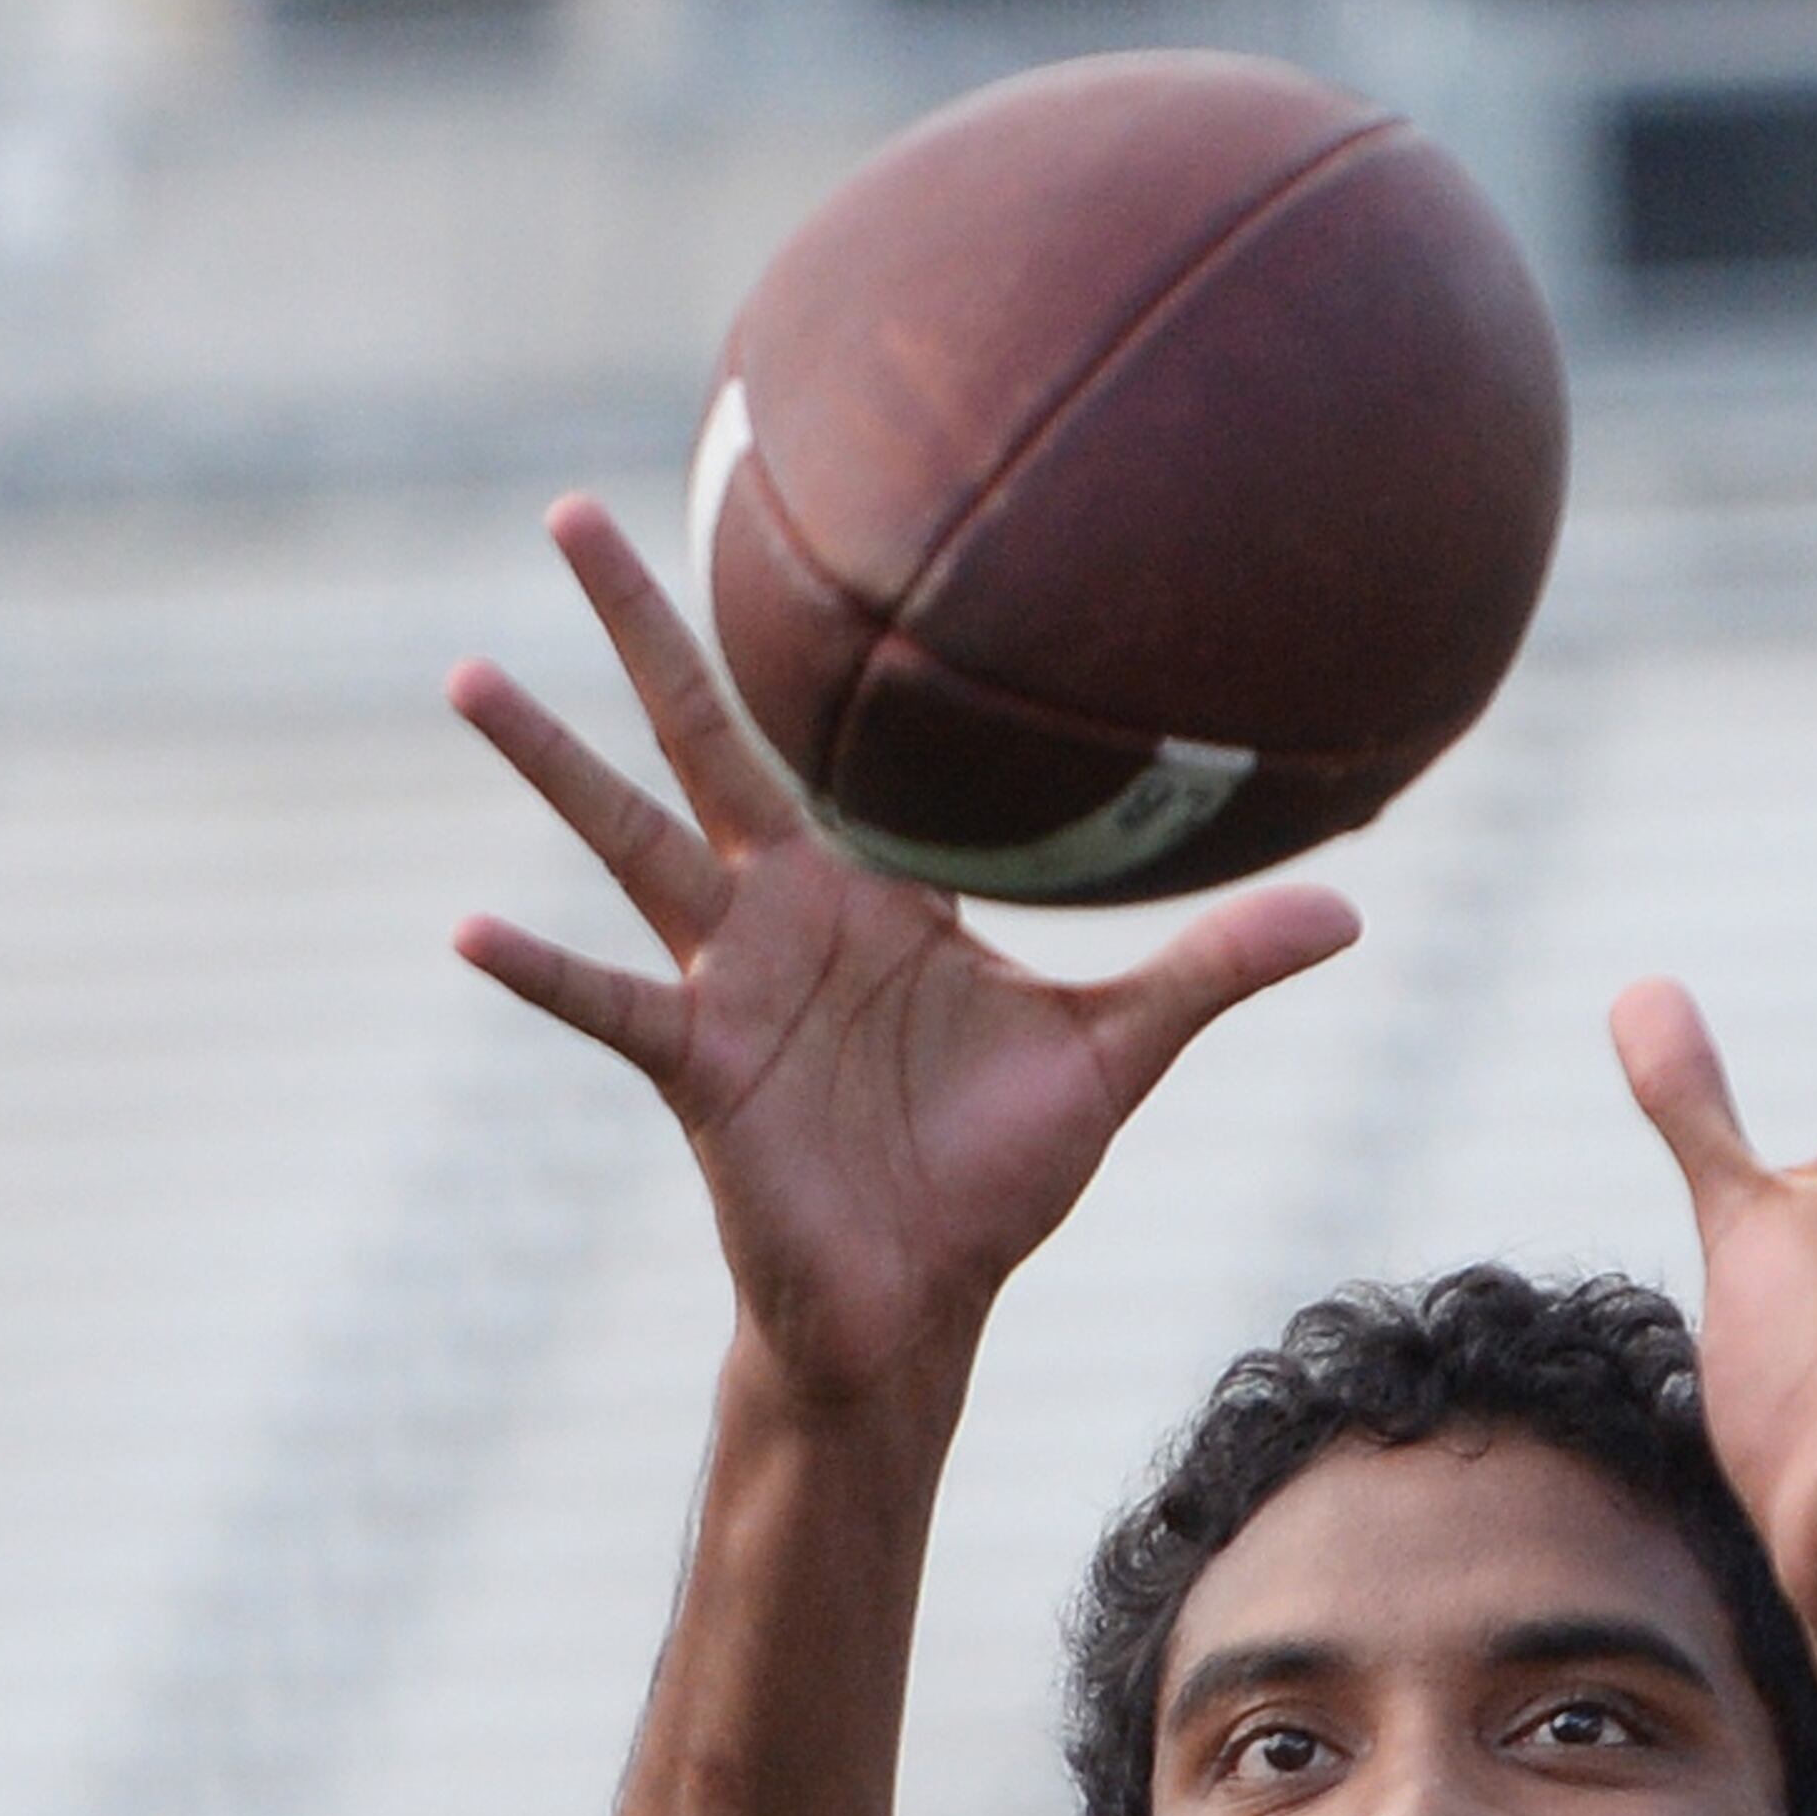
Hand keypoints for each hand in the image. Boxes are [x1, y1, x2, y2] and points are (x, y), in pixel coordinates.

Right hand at [449, 496, 1356, 1407]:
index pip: (837, 745)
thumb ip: (1216, 968)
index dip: (806, 650)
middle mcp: (786, 914)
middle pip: (700, 742)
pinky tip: (467, 926)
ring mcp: (729, 984)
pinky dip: (542, 970)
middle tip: (568, 511)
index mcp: (880, 893)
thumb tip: (1349, 913)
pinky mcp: (696, 1069)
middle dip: (640, 631)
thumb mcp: (1119, 1050)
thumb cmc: (999, 1175)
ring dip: (553, 766)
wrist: (922, 1303)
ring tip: (467, 675)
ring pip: (628, 844)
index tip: (768, 518)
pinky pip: (607, 1004)